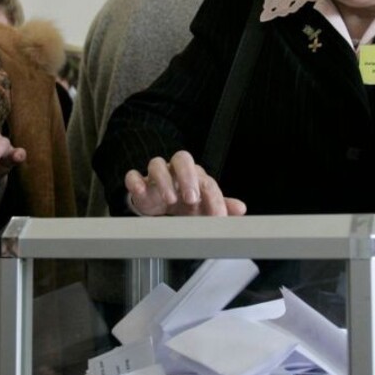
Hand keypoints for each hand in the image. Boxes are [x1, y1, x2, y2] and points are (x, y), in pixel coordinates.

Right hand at [125, 150, 245, 216]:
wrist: (161, 208)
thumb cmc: (186, 203)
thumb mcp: (204, 207)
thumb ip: (221, 206)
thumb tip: (241, 209)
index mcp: (196, 175)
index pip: (206, 179)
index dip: (213, 196)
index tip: (217, 215)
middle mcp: (176, 171)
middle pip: (182, 159)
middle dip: (188, 176)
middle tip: (192, 198)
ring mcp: (156, 176)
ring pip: (157, 164)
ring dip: (164, 181)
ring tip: (170, 199)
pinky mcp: (139, 183)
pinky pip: (133, 176)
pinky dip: (136, 182)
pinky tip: (141, 192)